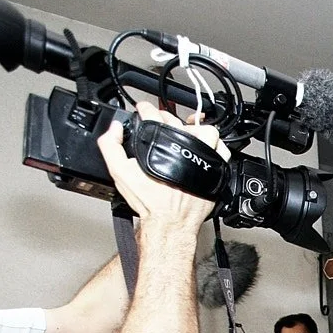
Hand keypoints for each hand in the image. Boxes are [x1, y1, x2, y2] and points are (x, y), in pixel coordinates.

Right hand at [95, 102, 226, 232]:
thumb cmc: (149, 202)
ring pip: (206, 132)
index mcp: (163, 144)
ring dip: (196, 129)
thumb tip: (115, 129)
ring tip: (185, 133)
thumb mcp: (119, 172)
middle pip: (179, 121)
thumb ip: (111, 146)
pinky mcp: (215, 171)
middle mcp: (186, 148)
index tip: (143, 110)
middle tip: (160, 123)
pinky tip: (204, 149)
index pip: (154, 114)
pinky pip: (222, 152)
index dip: (145, 109)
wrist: (170, 223)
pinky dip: (214, 147)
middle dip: (167, 117)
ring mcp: (204, 159)